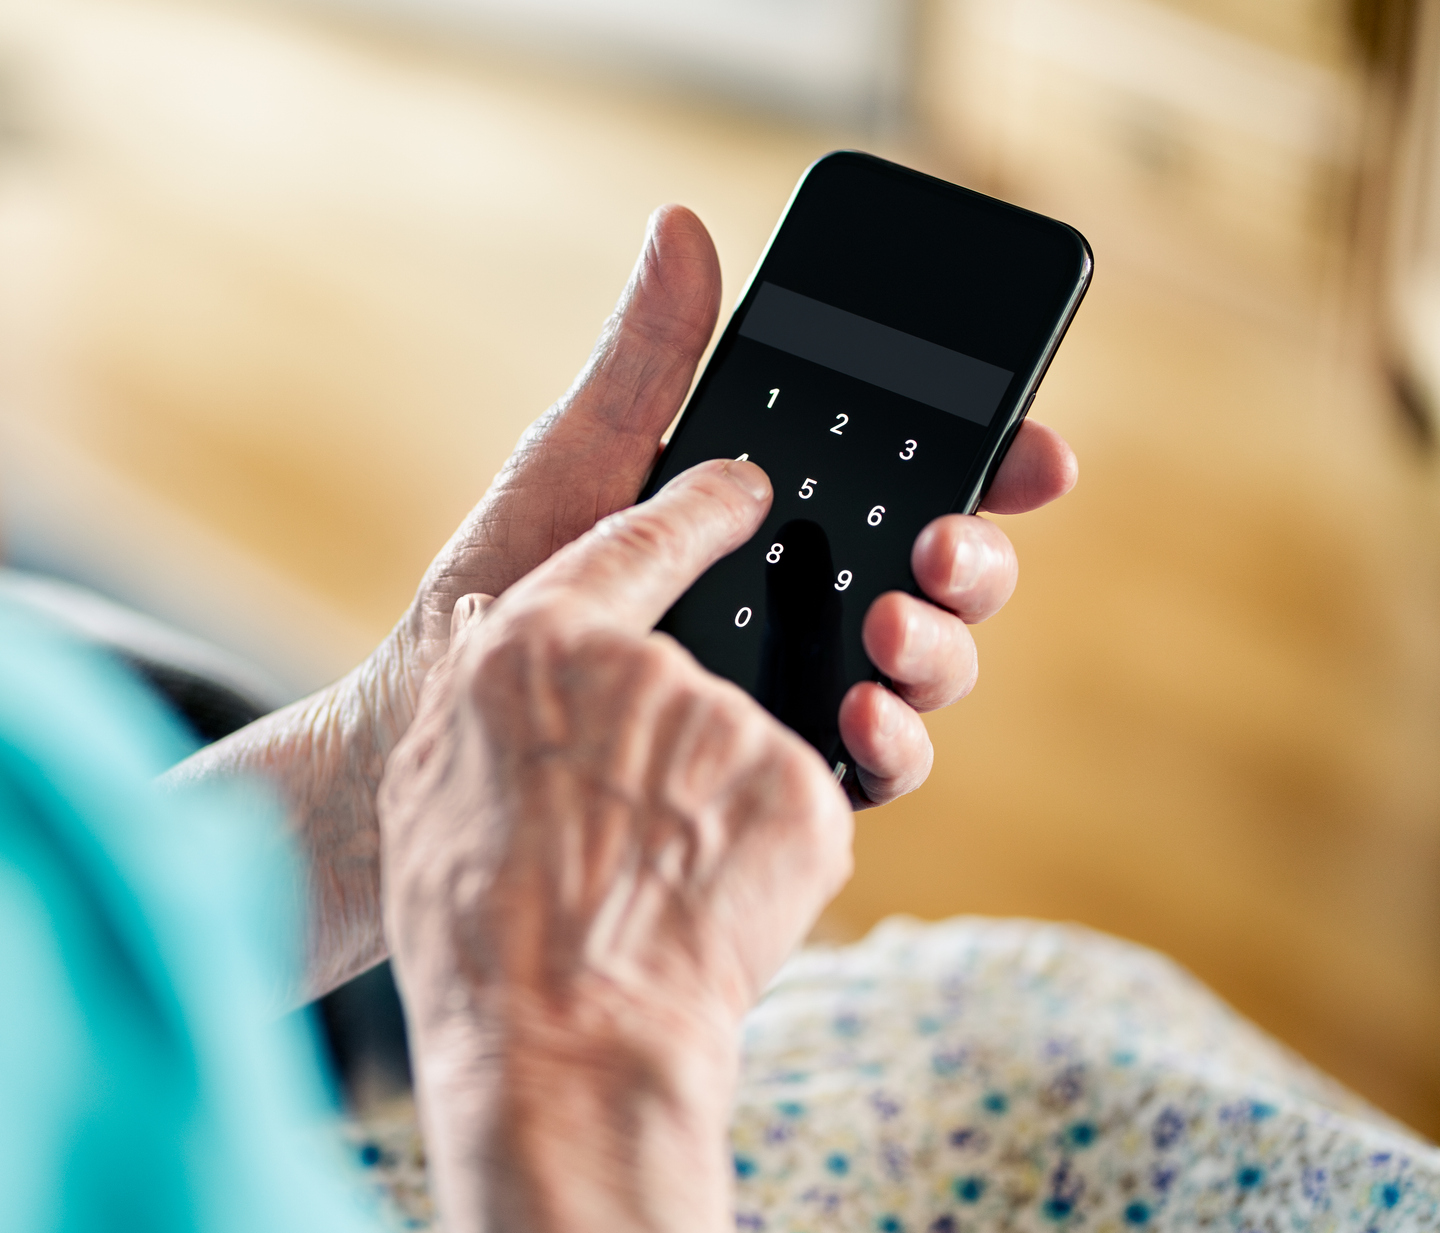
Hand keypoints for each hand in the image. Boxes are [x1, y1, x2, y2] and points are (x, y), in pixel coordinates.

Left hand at [171, 206, 1073, 999]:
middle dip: (974, 556)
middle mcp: (799, 598)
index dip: (990, 458)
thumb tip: (682, 228)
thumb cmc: (497, 589)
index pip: (907, 475)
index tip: (1033, 450)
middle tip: (941, 545)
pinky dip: (892, 743)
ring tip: (891, 628)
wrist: (433, 730)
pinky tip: (859, 716)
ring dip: (943, 647)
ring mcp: (793, 687)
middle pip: (942, 572)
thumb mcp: (578, 465)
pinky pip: (871, 764)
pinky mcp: (770, 770)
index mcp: (769, 514)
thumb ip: (648, 365)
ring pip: (927, 666)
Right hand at [381, 456, 851, 1232]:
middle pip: (687, 674)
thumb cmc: (474, 929)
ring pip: (739, 750)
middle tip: (626, 831)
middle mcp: (644, 666)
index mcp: (535, 644)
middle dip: (667, 744)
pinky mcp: (803, 795)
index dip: (694, 510)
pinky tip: (702, 914)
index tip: (741, 491)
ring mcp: (733, 726)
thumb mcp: (430, 784)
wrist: (559, 1045)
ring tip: (649, 893)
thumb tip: (496, 636)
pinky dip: (756, 858)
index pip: (636, 538)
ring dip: (707, 811)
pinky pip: (790, 809)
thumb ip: (479, 688)